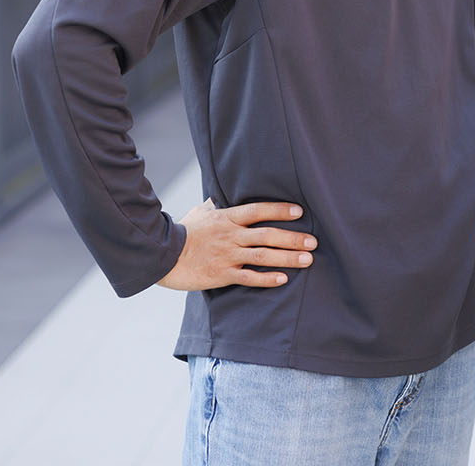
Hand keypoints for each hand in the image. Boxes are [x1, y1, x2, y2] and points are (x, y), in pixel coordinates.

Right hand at [157, 198, 316, 290]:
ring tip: (307, 260)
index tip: (299, 212)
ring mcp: (227, 255)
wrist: (161, 256)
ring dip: (287, 258)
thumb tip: (223, 194)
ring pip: (263, 256)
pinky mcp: (221, 274)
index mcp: (227, 218)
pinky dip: (266, 278)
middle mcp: (230, 235)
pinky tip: (282, 279)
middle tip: (313, 242)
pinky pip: (248, 277)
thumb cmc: (182, 232)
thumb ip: (215, 204)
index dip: (280, 210)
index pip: (258, 210)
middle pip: (267, 235)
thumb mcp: (199, 212)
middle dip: (293, 238)